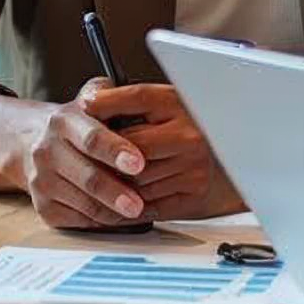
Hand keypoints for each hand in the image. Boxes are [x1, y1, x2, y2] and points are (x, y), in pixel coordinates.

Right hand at [4, 81, 149, 228]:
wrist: (28, 144)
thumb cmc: (73, 127)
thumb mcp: (88, 102)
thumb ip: (110, 96)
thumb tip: (134, 97)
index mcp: (63, 122)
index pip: (91, 138)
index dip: (116, 151)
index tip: (139, 163)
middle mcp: (47, 151)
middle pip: (87, 177)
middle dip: (116, 192)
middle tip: (138, 203)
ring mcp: (42, 182)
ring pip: (84, 203)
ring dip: (113, 211)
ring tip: (136, 211)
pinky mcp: (43, 208)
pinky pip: (78, 221)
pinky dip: (102, 222)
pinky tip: (118, 216)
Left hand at [80, 83, 239, 219]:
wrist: (219, 159)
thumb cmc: (177, 130)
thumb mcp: (153, 106)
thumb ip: (121, 101)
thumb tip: (88, 103)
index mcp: (179, 106)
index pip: (137, 97)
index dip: (107, 102)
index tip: (84, 107)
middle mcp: (190, 135)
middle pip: (132, 148)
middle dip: (108, 155)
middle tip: (87, 156)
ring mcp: (194, 167)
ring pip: (136, 181)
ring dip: (114, 183)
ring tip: (100, 177)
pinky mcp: (193, 195)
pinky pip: (148, 205)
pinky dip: (126, 205)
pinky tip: (115, 198)